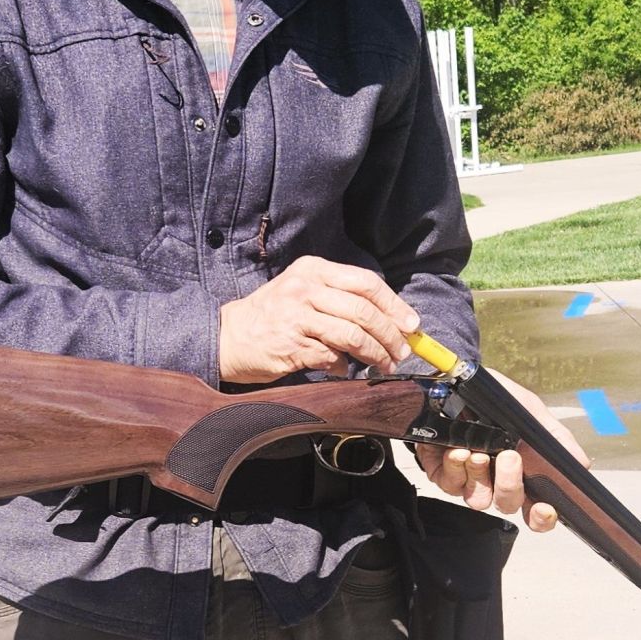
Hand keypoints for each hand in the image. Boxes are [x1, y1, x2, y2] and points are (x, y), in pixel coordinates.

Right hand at [219, 255, 418, 382]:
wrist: (229, 336)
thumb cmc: (274, 314)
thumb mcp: (304, 291)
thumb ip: (341, 299)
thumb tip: (389, 320)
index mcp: (314, 269)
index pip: (365, 283)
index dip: (394, 305)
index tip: (411, 324)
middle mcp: (306, 288)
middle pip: (363, 310)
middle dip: (390, 334)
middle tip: (402, 350)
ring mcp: (297, 317)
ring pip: (352, 335)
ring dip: (375, 354)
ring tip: (384, 364)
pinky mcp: (291, 345)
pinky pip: (331, 357)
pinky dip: (344, 367)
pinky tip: (345, 369)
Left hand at [416, 368, 591, 532]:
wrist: (457, 380)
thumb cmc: (495, 399)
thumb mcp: (530, 411)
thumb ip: (556, 438)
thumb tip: (582, 464)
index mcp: (521, 473)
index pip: (535, 510)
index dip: (541, 518)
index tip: (545, 509)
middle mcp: (496, 482)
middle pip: (508, 505)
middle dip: (510, 484)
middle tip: (509, 457)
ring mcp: (469, 480)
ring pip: (478, 500)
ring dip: (480, 476)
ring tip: (479, 451)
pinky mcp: (443, 474)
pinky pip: (450, 485)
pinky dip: (455, 467)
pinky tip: (457, 450)